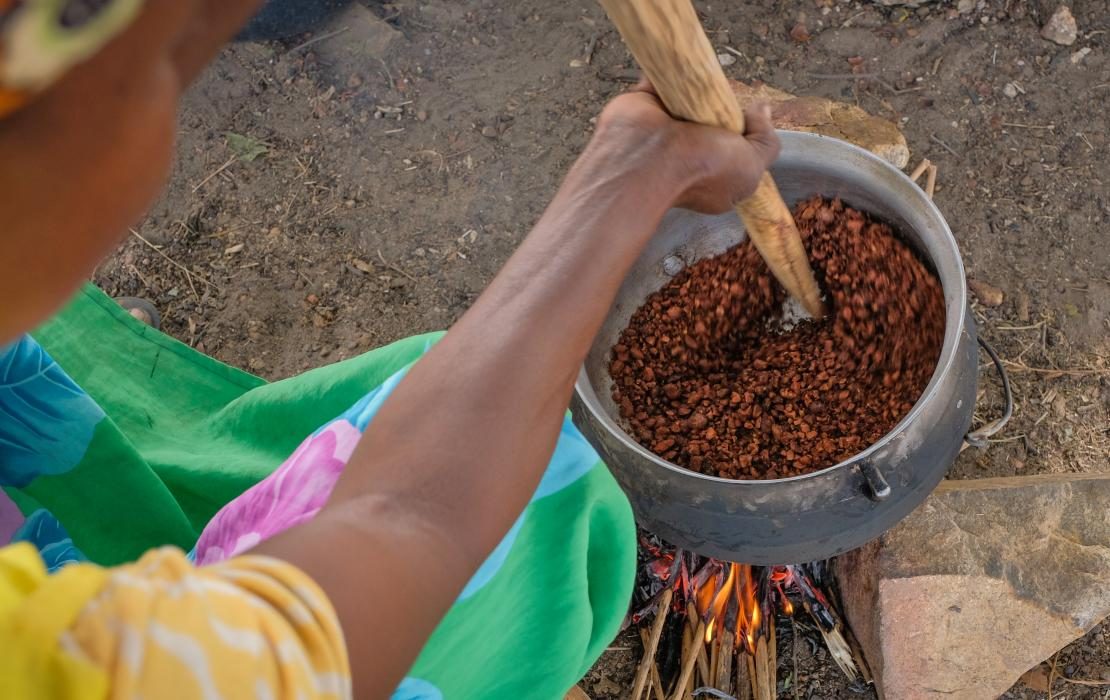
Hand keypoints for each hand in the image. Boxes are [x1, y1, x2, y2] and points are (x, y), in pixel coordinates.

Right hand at [594, 81, 779, 213]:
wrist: (647, 160)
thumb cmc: (700, 169)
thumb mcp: (751, 166)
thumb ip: (765, 140)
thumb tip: (761, 111)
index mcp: (710, 172)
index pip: (731, 145)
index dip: (743, 128)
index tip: (747, 116)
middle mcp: (686, 151)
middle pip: (711, 116)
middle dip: (720, 102)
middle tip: (725, 95)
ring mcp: (664, 127)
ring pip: (689, 95)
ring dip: (698, 84)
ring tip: (707, 78)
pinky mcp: (645, 103)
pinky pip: (663, 77)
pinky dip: (671, 67)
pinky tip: (684, 62)